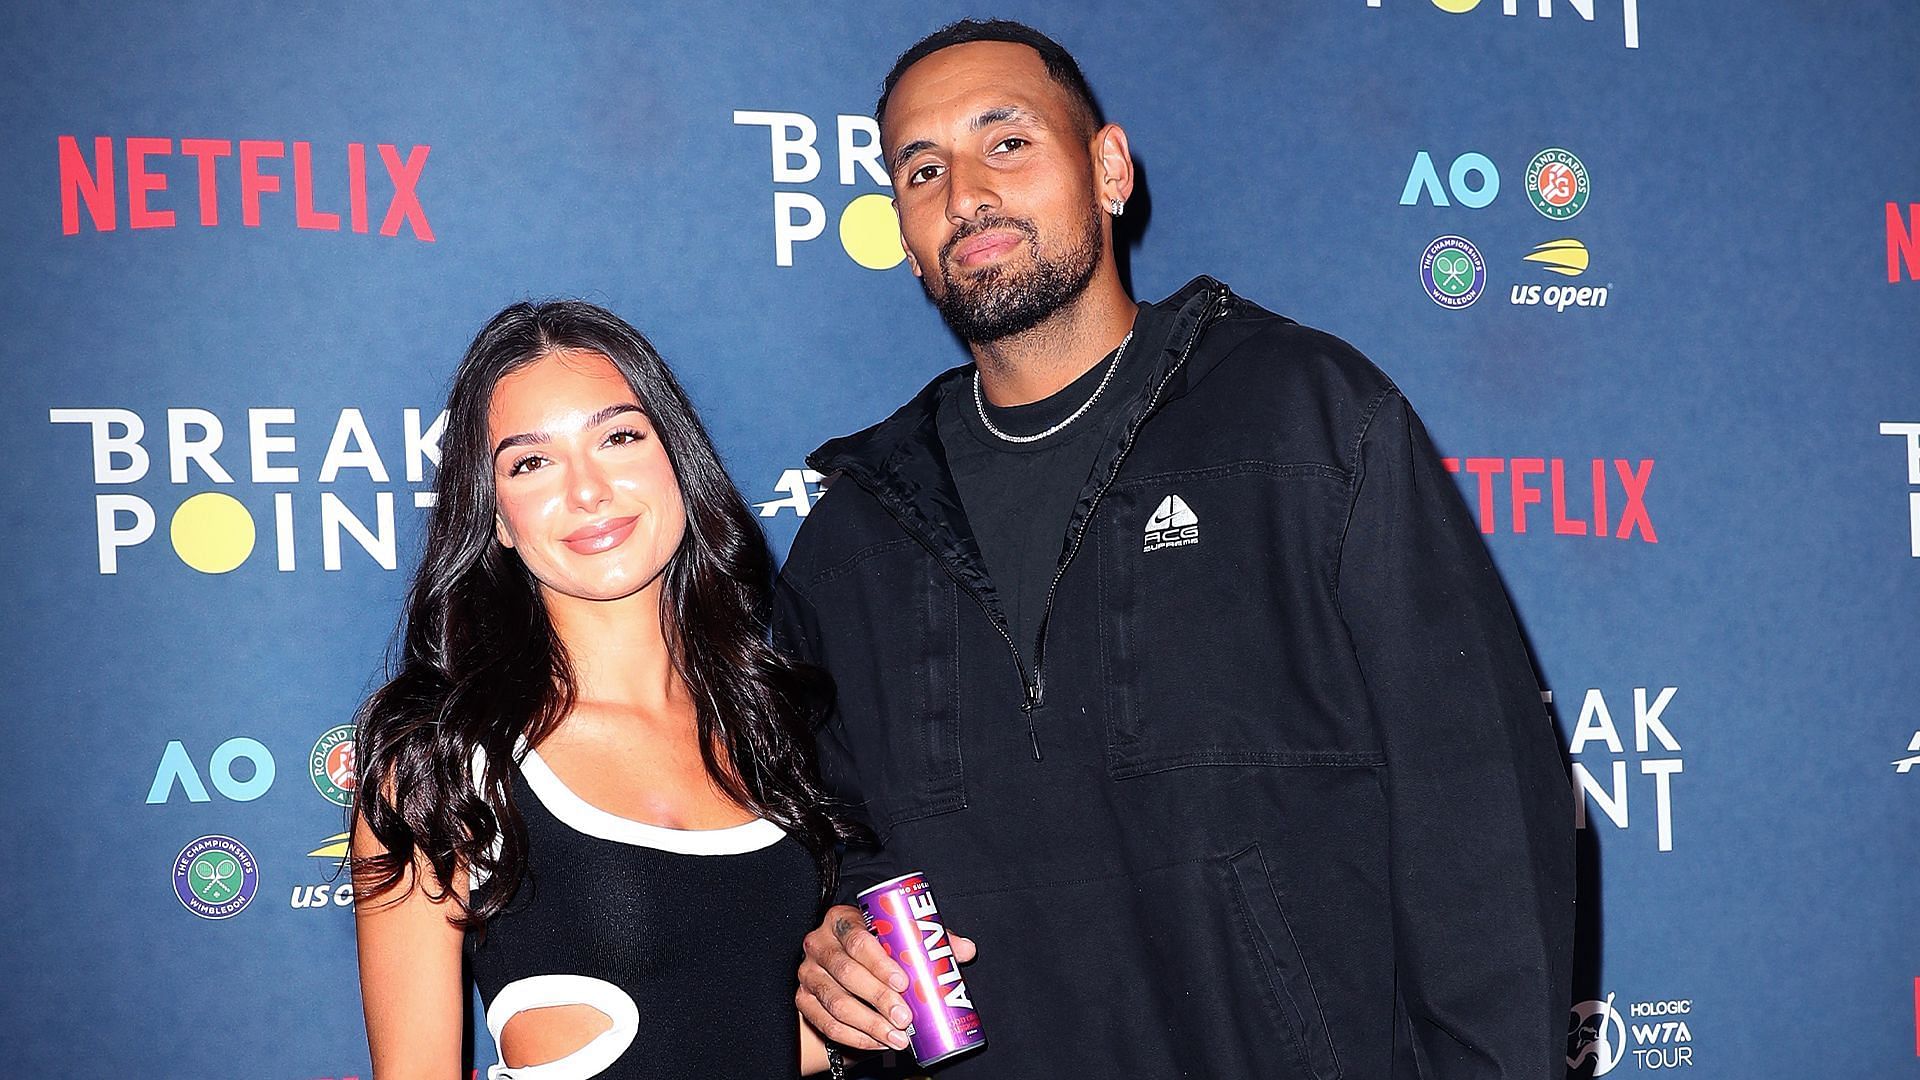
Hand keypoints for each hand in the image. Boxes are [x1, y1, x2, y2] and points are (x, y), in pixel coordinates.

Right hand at [797, 904, 976, 1052]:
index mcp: (842, 920)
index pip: (857, 938)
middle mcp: (819, 945)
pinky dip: (854, 1038)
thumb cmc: (875, 948)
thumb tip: (965, 949)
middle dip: (878, 999)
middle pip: (846, 972)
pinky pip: (826, 1024)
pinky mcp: (803, 1001)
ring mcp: (808, 974)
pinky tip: (878, 1044)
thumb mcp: (898, 937)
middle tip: (905, 1018)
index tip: (904, 982)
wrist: (840, 968)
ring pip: (835, 1003)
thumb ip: (929, 940)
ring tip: (897, 1038)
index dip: (879, 962)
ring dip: (869, 1025)